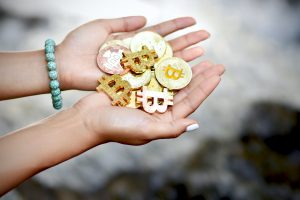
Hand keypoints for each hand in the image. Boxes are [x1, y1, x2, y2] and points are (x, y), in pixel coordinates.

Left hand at [56, 16, 209, 89]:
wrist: (65, 66)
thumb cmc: (79, 44)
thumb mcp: (102, 26)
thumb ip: (124, 22)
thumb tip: (145, 18)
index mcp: (132, 40)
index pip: (160, 31)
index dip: (177, 26)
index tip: (193, 20)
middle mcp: (139, 55)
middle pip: (168, 46)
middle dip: (188, 40)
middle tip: (207, 36)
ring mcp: (138, 69)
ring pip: (166, 62)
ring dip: (185, 56)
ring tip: (204, 52)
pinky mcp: (133, 81)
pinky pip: (155, 77)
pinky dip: (170, 74)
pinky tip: (186, 70)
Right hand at [73, 61, 223, 144]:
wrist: (88, 119)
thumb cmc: (116, 128)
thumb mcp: (145, 131)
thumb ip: (170, 129)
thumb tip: (195, 124)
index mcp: (163, 120)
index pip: (190, 102)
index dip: (204, 88)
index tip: (218, 74)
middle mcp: (159, 108)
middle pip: (185, 89)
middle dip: (201, 77)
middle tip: (216, 64)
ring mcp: (149, 95)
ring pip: (172, 79)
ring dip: (186, 68)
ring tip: (201, 56)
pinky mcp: (137, 85)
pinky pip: (155, 72)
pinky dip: (166, 63)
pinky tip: (176, 54)